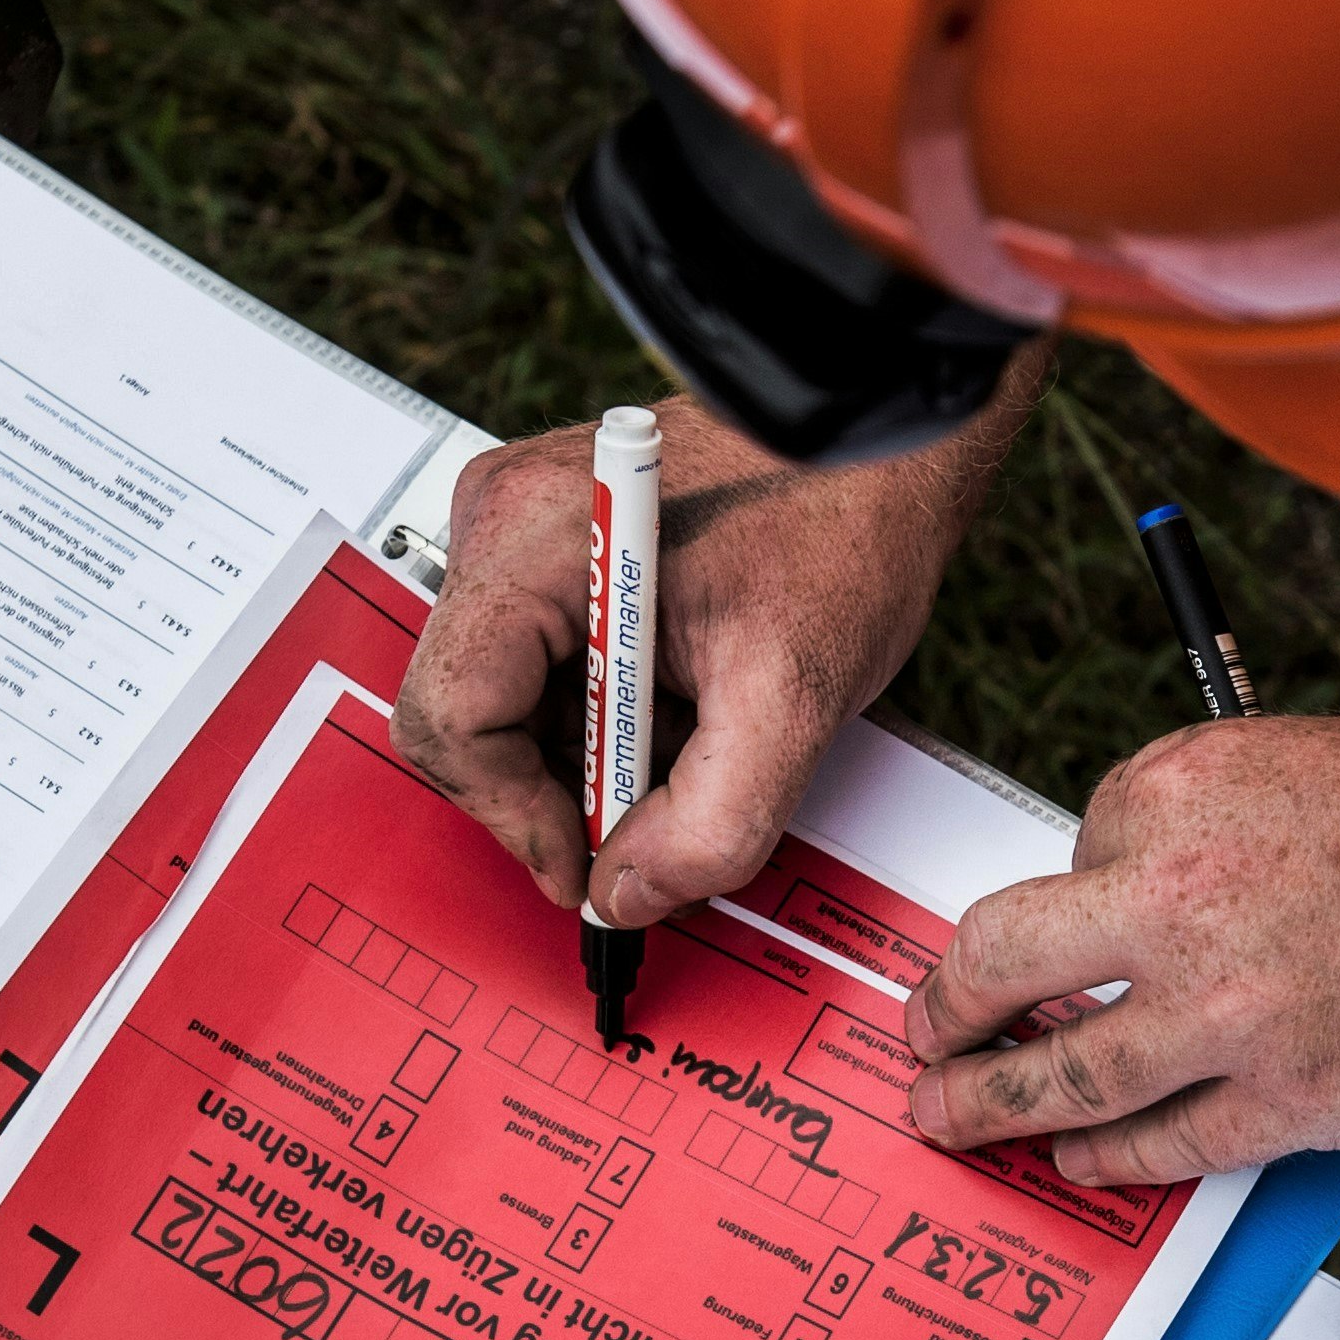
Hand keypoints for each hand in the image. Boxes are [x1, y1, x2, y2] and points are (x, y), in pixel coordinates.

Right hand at [392, 350, 1048, 925]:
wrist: (887, 445)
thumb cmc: (846, 523)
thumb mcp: (793, 696)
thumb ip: (711, 823)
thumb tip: (627, 894)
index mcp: (529, 539)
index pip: (452, 721)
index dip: (516, 818)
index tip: (586, 869)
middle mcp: (500, 525)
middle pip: (468, 719)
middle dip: (553, 794)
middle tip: (647, 828)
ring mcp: (521, 535)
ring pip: (504, 706)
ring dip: (586, 760)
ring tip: (688, 746)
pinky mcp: (554, 552)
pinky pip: (540, 673)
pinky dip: (603, 721)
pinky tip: (678, 711)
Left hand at [898, 706, 1339, 1185]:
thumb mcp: (1306, 763)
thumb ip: (1208, 828)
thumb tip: (1128, 896)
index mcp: (1183, 788)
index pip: (1075, 847)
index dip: (1080, 892)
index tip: (1077, 925)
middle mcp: (1185, 895)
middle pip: (1003, 959)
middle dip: (943, 1005)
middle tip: (920, 1031)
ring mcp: (1232, 1008)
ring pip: (1063, 1073)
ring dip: (986, 1104)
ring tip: (946, 1116)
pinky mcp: (1289, 1098)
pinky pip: (1163, 1143)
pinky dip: (1104, 1158)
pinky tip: (1075, 1159)